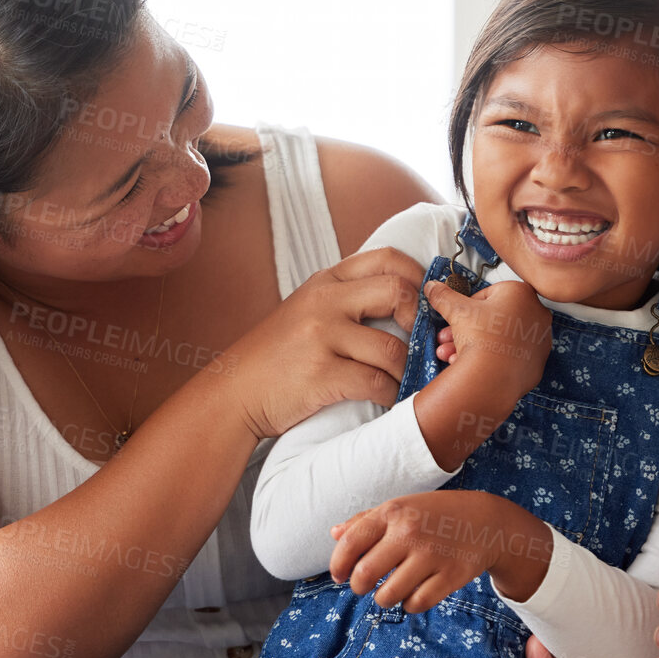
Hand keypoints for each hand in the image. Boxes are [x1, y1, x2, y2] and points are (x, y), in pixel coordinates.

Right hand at [224, 247, 423, 439]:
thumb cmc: (276, 358)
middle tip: (422, 343)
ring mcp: (321, 337)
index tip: (425, 304)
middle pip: (397, 292)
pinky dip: (391, 394)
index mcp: (325, 282)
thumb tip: (406, 303)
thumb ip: (346, 300)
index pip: (386, 258)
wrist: (233, 393)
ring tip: (405, 382)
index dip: (417, 277)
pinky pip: (377, 382)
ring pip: (392, 347)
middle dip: (419, 321)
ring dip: (407, 370)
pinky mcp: (321, 374)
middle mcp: (324, 302)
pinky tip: (388, 399)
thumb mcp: (306, 311)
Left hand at [328, 491, 550, 612]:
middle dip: (358, 587)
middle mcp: (410, 532)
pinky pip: (416, 604)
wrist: (487, 522)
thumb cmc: (435, 515)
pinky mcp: (451, 577)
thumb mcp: (402, 507)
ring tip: (389, 592)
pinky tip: (412, 595)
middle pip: (365, 574)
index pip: (350, 543)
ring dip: (383, 599)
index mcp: (393, 512)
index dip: (338, 565)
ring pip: (388, 595)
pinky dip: (409, 605)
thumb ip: (366, 520)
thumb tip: (334, 534)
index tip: (340, 576)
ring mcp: (432, 555)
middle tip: (363, 587)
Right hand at [424, 277, 551, 402]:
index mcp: (522, 293)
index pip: (489, 294)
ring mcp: (539, 341)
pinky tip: (471, 365)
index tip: (458, 316)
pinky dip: (491, 361)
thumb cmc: (481, 339)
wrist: (492, 378)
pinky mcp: (536, 364)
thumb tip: (433, 287)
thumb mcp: (456, 310)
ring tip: (452, 354)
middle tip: (450, 337)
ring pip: (500, 339)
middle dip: (467, 329)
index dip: (468, 307)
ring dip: (473, 346)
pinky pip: (508, 358)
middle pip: (494, 319)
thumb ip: (444, 295)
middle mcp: (536, 315)